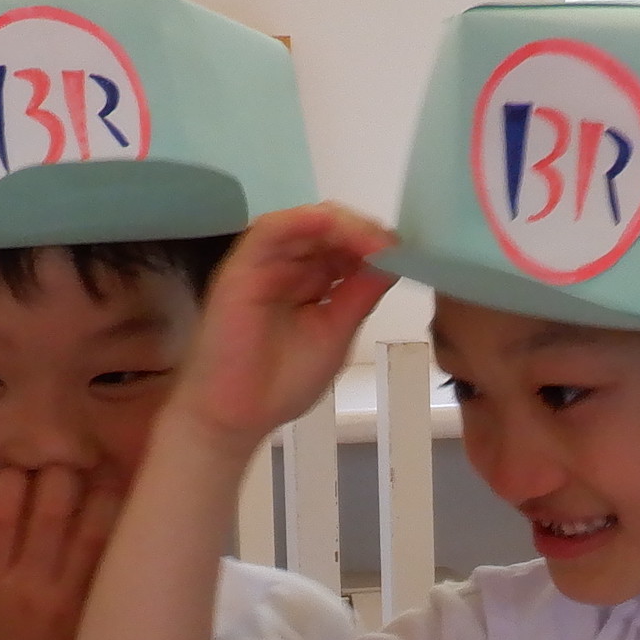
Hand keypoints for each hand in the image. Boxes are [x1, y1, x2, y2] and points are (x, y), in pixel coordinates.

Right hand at [0, 464, 119, 639]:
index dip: (9, 480)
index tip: (18, 464)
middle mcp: (26, 591)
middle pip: (47, 512)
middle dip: (57, 474)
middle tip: (65, 457)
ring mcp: (67, 604)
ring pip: (88, 530)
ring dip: (97, 491)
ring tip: (102, 468)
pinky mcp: (96, 616)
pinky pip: (109, 561)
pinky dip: (117, 529)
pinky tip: (126, 505)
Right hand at [169, 204, 395, 449]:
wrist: (234, 417)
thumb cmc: (281, 383)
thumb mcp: (336, 333)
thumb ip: (361, 294)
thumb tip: (394, 260)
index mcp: (310, 281)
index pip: (345, 247)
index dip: (375, 245)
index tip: (406, 255)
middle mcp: (287, 265)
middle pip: (329, 229)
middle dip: (365, 233)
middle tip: (394, 247)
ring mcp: (263, 263)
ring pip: (305, 222)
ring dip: (343, 226)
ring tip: (372, 244)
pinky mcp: (240, 266)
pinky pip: (271, 230)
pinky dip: (303, 222)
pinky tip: (333, 228)